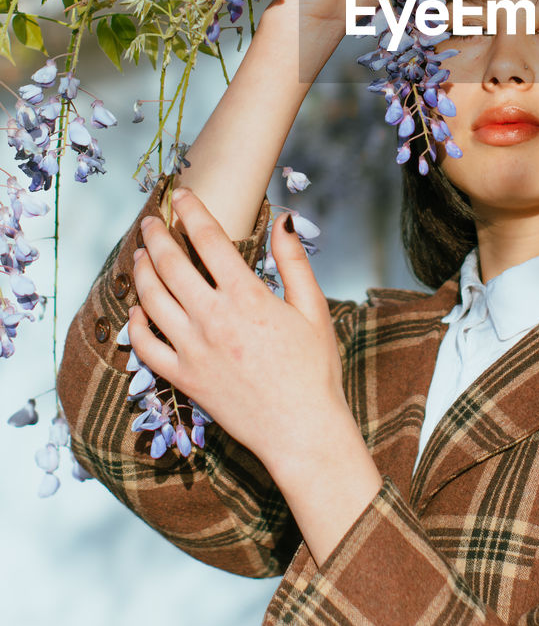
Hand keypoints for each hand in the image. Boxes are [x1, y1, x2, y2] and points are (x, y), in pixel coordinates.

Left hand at [127, 186, 349, 479]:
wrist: (302, 430)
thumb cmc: (314, 369)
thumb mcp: (313, 308)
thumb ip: (293, 261)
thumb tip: (283, 218)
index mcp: (247, 297)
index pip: (210, 240)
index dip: (192, 211)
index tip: (182, 195)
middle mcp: (213, 319)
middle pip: (171, 265)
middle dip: (157, 236)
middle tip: (151, 220)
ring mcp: (193, 351)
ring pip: (152, 301)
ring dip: (141, 272)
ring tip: (140, 255)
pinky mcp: (184, 379)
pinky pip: (147, 347)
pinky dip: (137, 324)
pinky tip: (138, 309)